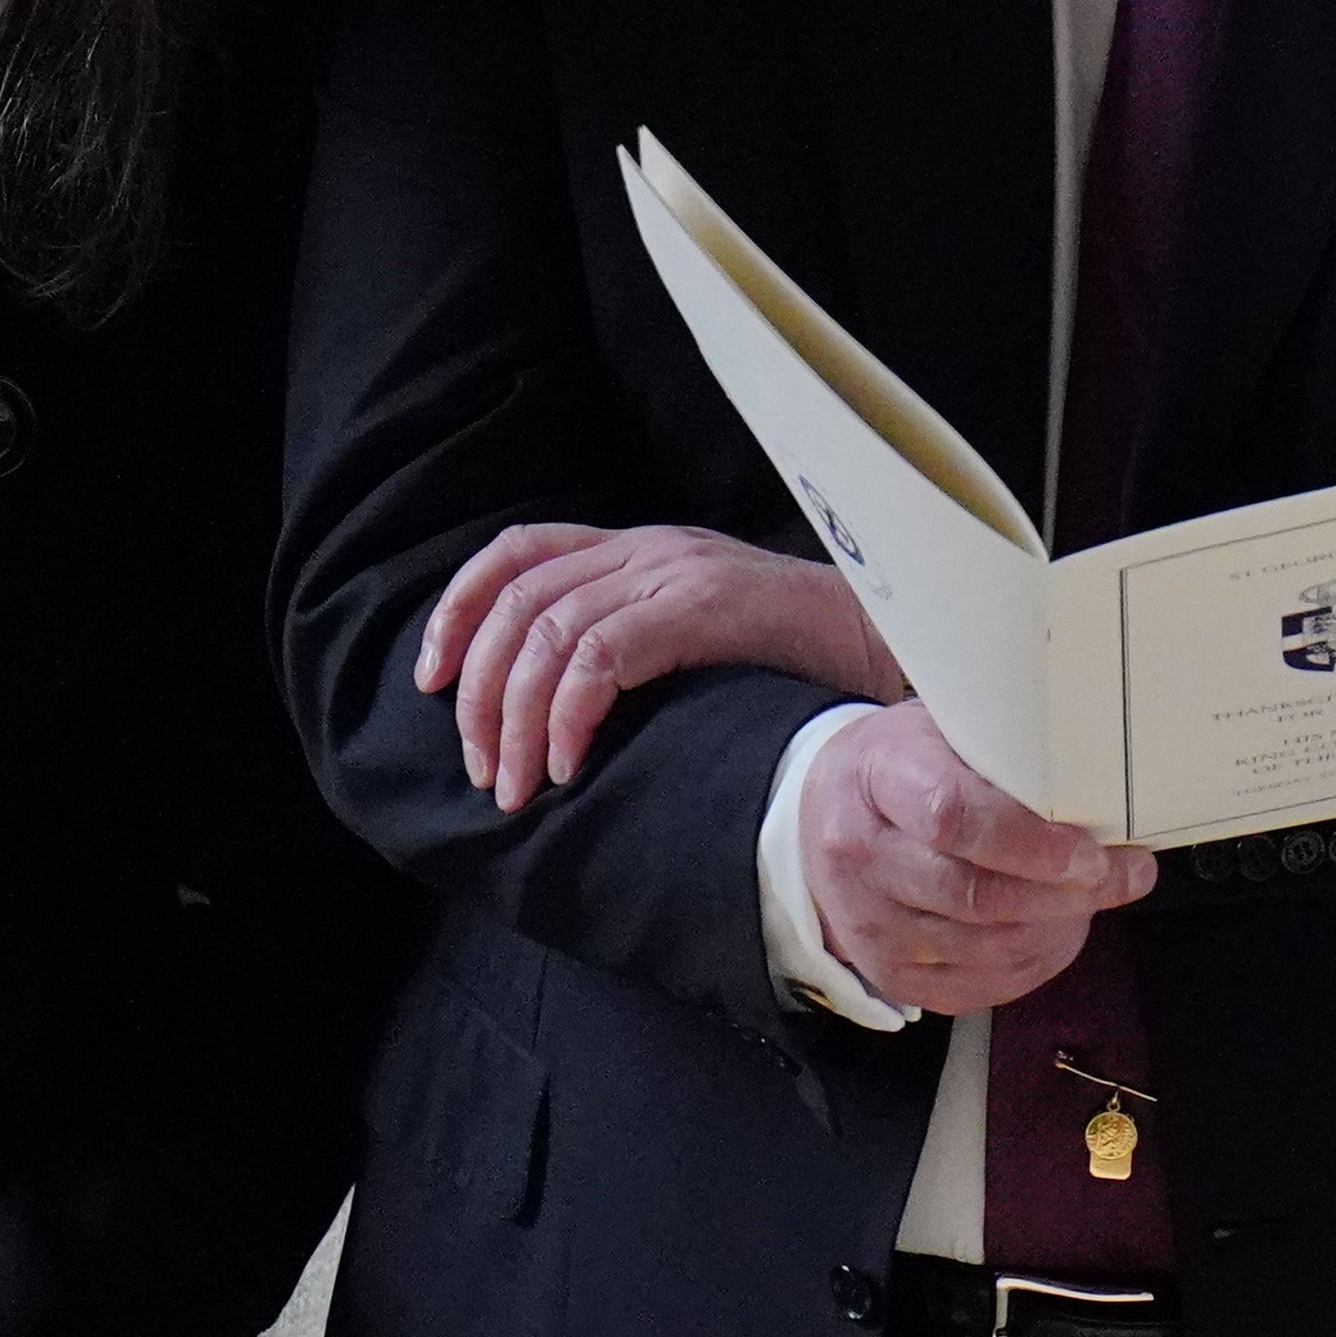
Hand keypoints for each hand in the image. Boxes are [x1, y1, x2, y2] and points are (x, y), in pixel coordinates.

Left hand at [414, 520, 905, 811]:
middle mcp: (649, 548)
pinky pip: (601, 656)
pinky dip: (566, 716)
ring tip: (518, 789)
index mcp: (643, 549)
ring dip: (514, 721)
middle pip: (517, 601)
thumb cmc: (808, 665)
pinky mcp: (704, 607)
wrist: (905, 646)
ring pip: (547, 635)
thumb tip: (559, 719)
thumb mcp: (709, 639)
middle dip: (477, 692)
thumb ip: (643, 649)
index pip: (519, 551)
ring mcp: (676, 572)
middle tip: (482, 769)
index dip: (459, 610)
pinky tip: (568, 767)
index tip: (430, 679)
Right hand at [796, 704, 1152, 1018]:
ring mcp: (870, 925)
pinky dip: (1031, 964)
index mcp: (877, 779)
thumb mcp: (944, 731)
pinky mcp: (888, 974)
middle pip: (972, 895)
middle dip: (1060, 894)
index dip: (1030, 844)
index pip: (953, 818)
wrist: (826, 814)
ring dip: (1055, 929)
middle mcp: (862, 859)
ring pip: (982, 948)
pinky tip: (1058, 932)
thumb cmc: (902, 766)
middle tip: (1115, 876)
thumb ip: (1009, 762)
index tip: (1090, 850)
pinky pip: (976, 986)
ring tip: (1092, 899)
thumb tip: (1104, 799)